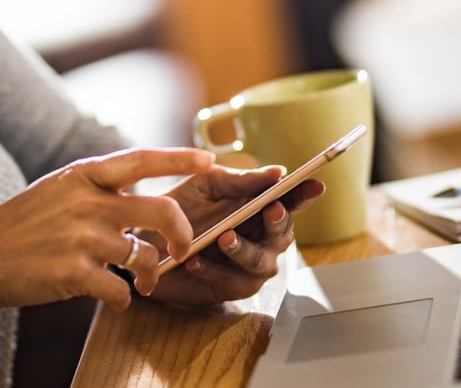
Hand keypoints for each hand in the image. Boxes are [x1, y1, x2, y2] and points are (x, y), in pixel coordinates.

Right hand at [0, 147, 213, 376]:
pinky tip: (115, 300)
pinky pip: (120, 291)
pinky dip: (125, 300)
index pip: (141, 159)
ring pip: (143, 256)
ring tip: (145, 283)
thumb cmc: (18, 226)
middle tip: (182, 248)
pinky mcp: (74, 274)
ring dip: (151, 275)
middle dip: (182, 233)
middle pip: (161, 211)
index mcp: (83, 176)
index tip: (210, 161)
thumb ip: (96, 188)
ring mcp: (81, 238)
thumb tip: (139, 191)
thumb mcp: (55, 190)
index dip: (179, 159)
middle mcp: (87, 202)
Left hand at [144, 165, 324, 305]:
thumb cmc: (179, 208)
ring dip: (245, 250)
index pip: (288, 201)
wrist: (144, 238)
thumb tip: (278, 172)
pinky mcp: (227, 289)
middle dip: (279, 222)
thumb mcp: (207, 184)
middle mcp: (259, 238)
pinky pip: (232, 283)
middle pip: (283, 234)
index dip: (304, 195)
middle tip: (270, 209)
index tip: (316, 185)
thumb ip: (241, 181)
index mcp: (257, 208)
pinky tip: (196, 260)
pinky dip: (214, 271)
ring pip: (263, 264)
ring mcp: (246, 266)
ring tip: (224, 238)